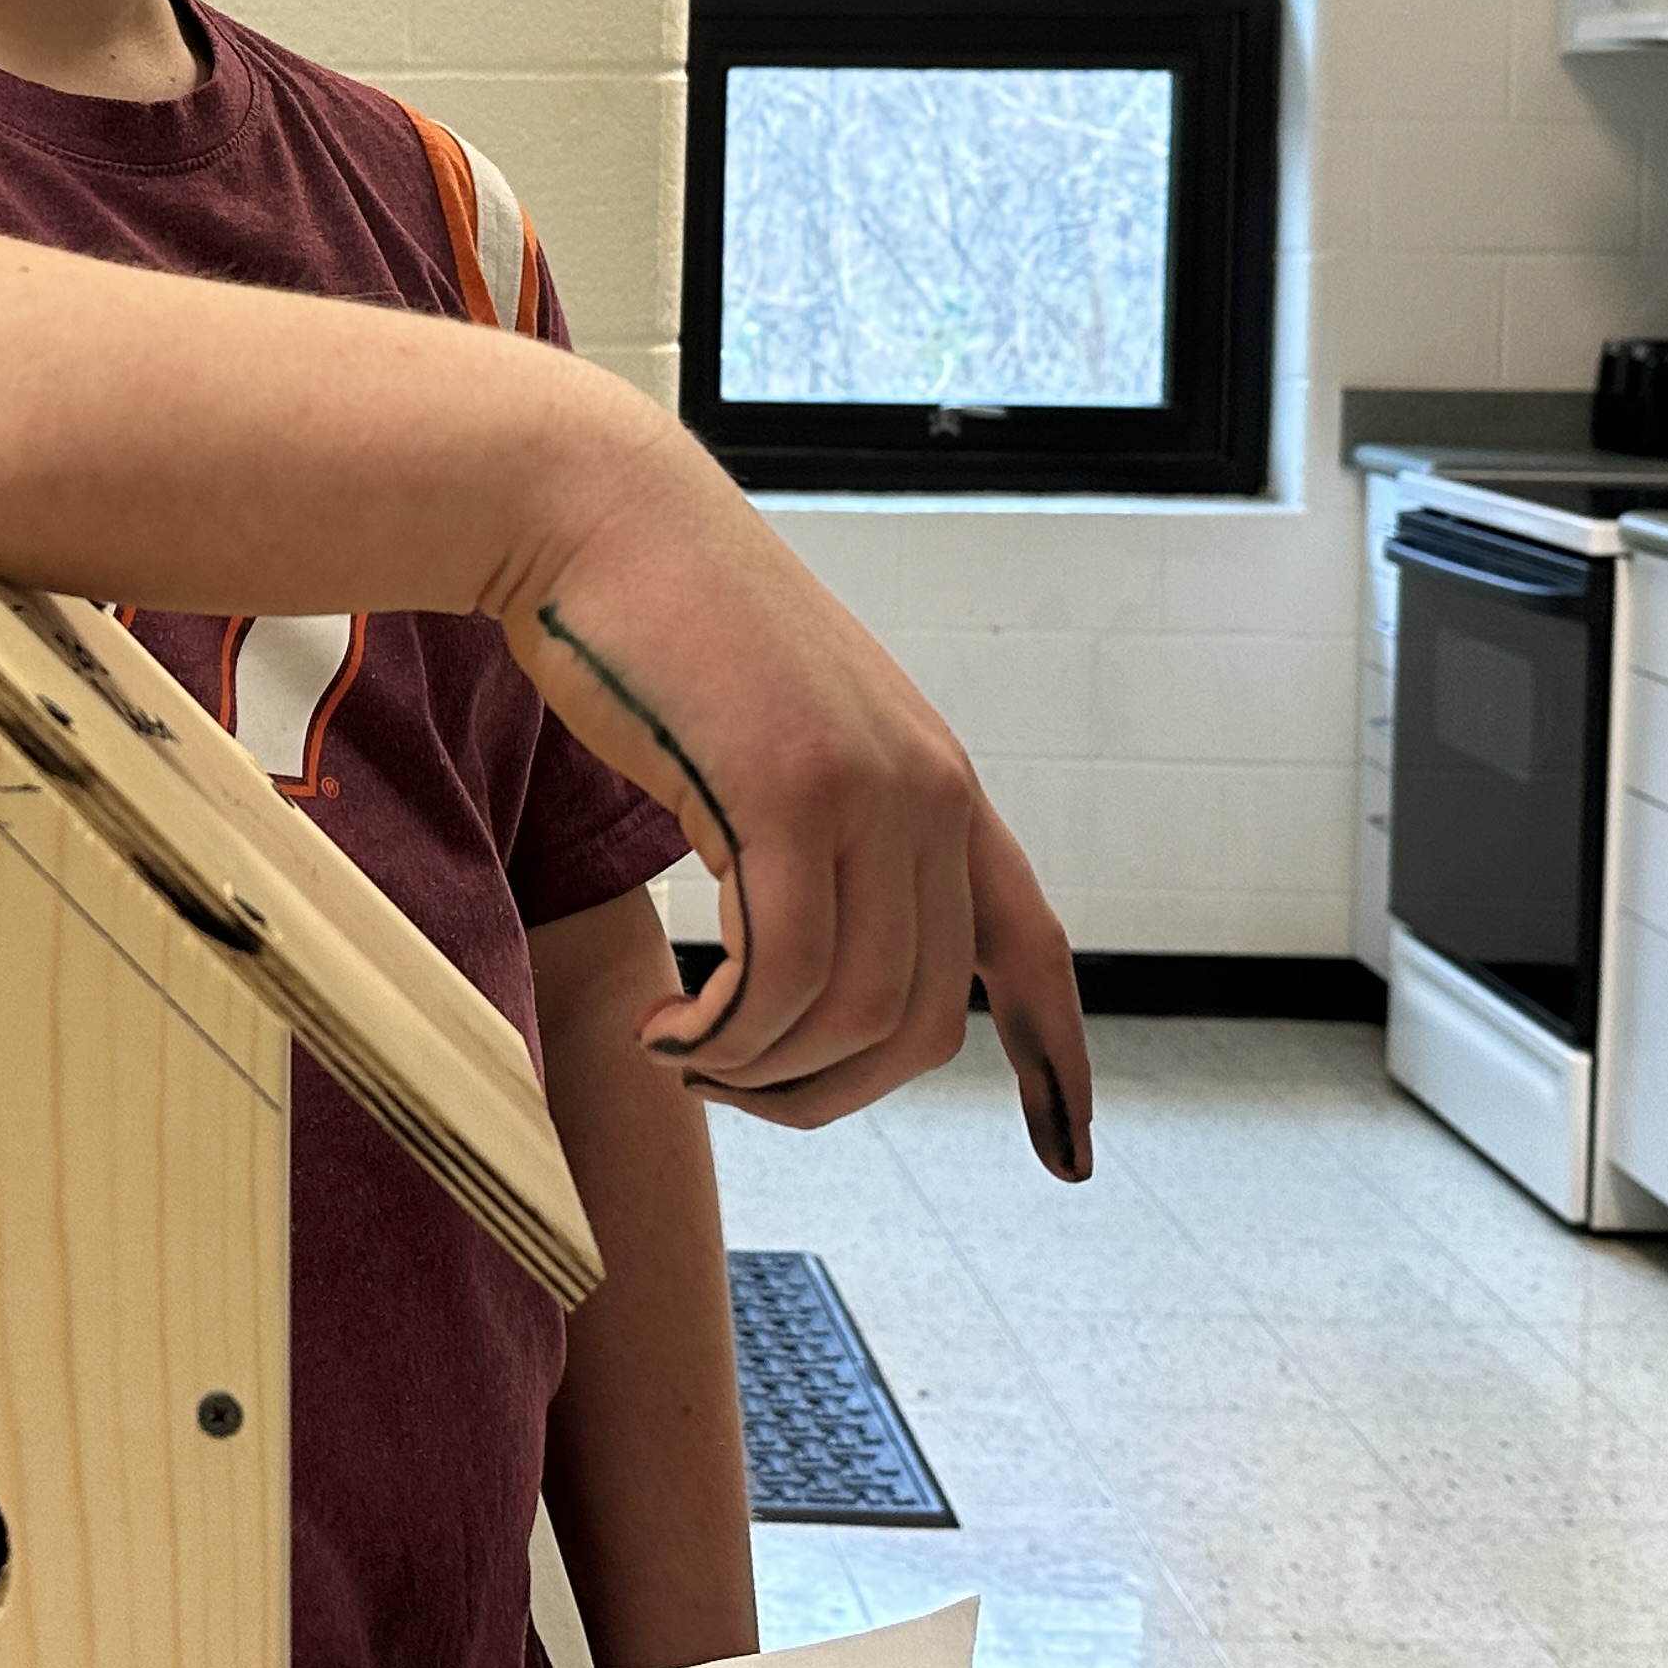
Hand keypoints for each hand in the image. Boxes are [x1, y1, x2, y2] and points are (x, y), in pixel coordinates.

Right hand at [492, 417, 1092, 1179]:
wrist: (596, 514)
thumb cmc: (659, 626)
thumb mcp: (774, 734)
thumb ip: (819, 825)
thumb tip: (808, 949)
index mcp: (934, 779)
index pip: (1030, 944)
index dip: (1059, 1059)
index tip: (1072, 1154)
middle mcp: (925, 789)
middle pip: (920, 1020)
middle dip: (823, 1090)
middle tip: (726, 1081)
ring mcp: (864, 789)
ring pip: (854, 1014)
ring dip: (760, 1069)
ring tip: (683, 1050)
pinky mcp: (785, 792)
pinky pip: (782, 978)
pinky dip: (722, 1036)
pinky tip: (667, 1029)